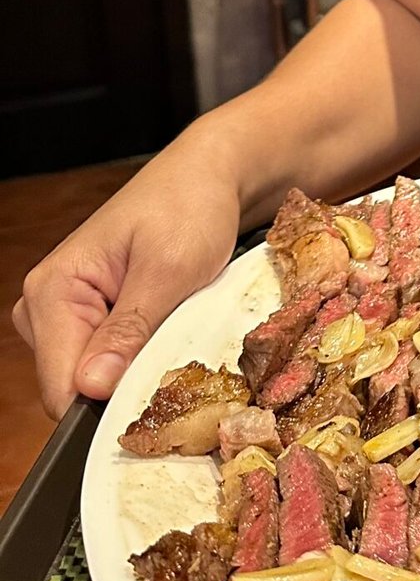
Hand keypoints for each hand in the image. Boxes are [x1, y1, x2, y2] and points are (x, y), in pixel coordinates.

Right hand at [12, 139, 242, 417]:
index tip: (157, 398)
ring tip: (177, 327)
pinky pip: (112, 361)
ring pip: (97, 379)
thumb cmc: (189, 206)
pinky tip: (170, 327)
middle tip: (178, 349)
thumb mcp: (169, 270)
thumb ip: (128, 331)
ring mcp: (68, 314)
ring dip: (140, 367)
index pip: (61, 387)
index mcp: (52, 291)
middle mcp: (46, 306)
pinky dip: (145, 355)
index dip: (109, 404)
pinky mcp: (93, 318)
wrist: (211, 176)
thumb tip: (90, 389)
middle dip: (128, 384)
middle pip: (76, 388)